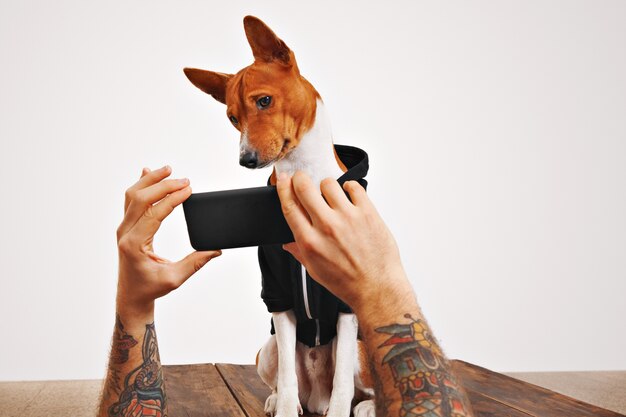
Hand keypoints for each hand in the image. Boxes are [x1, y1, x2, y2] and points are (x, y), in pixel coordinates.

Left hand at [116, 165, 220, 315]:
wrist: (131, 296)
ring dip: (150, 180)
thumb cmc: (150, 288)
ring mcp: (124, 228)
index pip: (154, 213)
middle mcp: (125, 233)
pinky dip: (141, 185)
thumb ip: (196, 262)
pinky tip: (148, 172)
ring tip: (168, 169)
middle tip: (185, 181)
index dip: (172, 199)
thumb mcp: (175, 278)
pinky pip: (131, 200)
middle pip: (141, 198)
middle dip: (163, 185)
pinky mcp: (127, 226)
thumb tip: (216, 249)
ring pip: (132, 195)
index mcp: (135, 244)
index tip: (188, 190)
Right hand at [276, 171, 409, 312]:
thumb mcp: (314, 271)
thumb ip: (299, 252)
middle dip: (300, 178)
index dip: (282, 188)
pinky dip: (349, 188)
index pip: (289, 205)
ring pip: (328, 183)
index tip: (282, 180)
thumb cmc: (347, 282)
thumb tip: (287, 242)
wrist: (376, 288)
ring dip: (326, 186)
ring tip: (330, 196)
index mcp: (310, 241)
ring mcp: (348, 218)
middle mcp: (327, 227)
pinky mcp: (367, 213)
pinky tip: (348, 196)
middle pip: (304, 187)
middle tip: (302, 180)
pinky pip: (354, 187)